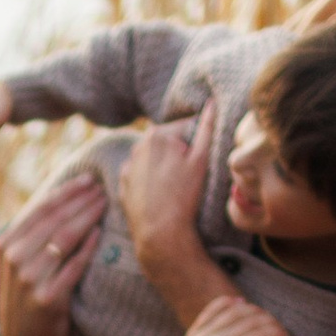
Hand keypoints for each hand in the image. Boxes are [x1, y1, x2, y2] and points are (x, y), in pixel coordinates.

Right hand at [0, 169, 103, 335]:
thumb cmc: (31, 301)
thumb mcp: (20, 267)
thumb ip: (32, 237)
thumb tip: (63, 199)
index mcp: (6, 246)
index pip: (40, 209)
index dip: (67, 191)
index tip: (89, 179)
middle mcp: (14, 259)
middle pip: (55, 219)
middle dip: (81, 200)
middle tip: (104, 188)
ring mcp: (29, 279)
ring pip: (65, 237)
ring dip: (88, 216)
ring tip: (106, 204)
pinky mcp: (48, 299)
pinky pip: (74, 265)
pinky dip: (89, 247)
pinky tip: (101, 233)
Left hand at [118, 103, 215, 286]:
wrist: (160, 233)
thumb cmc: (184, 196)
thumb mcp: (201, 160)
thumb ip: (207, 128)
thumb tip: (212, 102)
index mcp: (158, 134)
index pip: (186, 128)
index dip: (198, 143)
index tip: (201, 162)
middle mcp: (138, 145)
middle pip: (168, 143)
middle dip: (179, 154)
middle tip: (189, 177)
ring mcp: (129, 166)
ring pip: (154, 159)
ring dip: (165, 166)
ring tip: (175, 188)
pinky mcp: (123, 185)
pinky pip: (142, 177)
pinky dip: (151, 181)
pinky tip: (161, 195)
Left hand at [171, 293, 286, 335]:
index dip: (276, 334)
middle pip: (248, 322)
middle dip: (269, 322)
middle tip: (279, 326)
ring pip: (233, 312)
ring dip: (254, 310)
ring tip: (265, 317)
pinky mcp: (193, 331)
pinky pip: (213, 308)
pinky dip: (229, 302)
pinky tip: (243, 302)